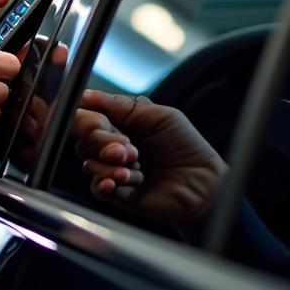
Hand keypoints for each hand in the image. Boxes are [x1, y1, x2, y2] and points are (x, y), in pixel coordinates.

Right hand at [74, 90, 227, 231]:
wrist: (205, 186)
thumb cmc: (187, 147)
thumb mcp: (158, 117)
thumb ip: (120, 106)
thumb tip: (85, 95)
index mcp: (120, 123)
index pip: (87, 117)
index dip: (88, 120)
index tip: (100, 123)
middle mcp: (113, 145)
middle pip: (84, 139)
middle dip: (102, 142)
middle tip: (128, 149)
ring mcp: (114, 169)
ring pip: (89, 163)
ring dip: (109, 164)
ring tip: (135, 169)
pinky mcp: (118, 194)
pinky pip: (97, 187)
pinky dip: (106, 182)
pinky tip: (122, 181)